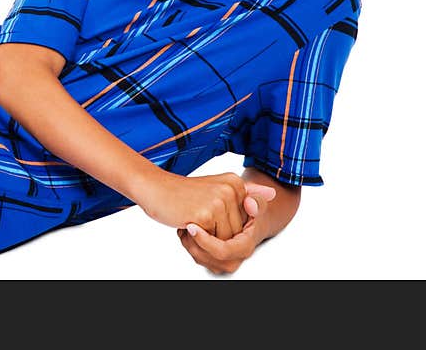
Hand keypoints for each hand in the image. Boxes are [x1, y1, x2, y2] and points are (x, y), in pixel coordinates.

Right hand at [140, 171, 275, 240]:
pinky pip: (213, 242)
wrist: (152, 188)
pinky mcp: (207, 213)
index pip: (244, 221)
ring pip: (227, 239)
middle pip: (237, 231)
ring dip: (206, 238)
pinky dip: (197, 239)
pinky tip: (185, 224)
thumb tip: (273, 194)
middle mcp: (231, 189)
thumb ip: (246, 191)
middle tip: (195, 218)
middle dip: (215, 233)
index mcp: (235, 183)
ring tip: (191, 221)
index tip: (206, 214)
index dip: (224, 225)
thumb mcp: (216, 188)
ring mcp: (220, 200)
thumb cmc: (180, 193)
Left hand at [176, 186, 274, 273]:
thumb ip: (256, 201)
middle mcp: (237, 258)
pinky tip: (188, 230)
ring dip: (188, 242)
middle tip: (184, 224)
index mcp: (246, 245)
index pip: (223, 250)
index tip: (190, 226)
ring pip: (200, 259)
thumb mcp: (257, 202)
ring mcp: (226, 262)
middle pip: (207, 257)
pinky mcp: (217, 262)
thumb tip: (250, 204)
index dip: (204, 240)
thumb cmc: (253, 210)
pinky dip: (189, 244)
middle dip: (192, 242)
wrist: (252, 220)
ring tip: (185, 224)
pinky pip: (198, 258)